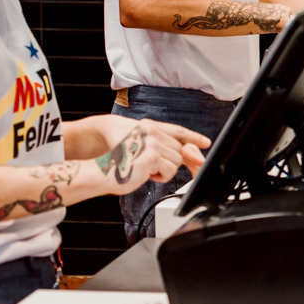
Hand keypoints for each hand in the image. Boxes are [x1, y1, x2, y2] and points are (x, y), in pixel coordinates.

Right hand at [94, 119, 211, 194]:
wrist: (98, 168)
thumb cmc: (117, 160)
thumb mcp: (140, 147)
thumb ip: (161, 146)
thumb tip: (190, 154)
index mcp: (149, 127)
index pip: (177, 131)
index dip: (193, 137)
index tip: (205, 142)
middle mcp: (152, 133)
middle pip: (179, 149)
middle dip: (174, 162)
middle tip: (158, 167)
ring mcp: (152, 144)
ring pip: (177, 161)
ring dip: (165, 170)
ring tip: (147, 170)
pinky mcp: (152, 157)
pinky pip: (170, 171)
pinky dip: (161, 177)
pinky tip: (146, 174)